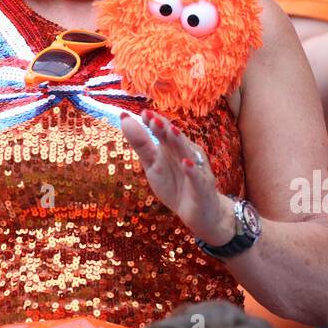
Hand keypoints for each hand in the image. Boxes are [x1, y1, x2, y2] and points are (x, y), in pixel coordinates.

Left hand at [120, 109, 235, 245]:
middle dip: (164, 128)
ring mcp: (197, 170)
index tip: (142, 112)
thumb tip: (124, 118)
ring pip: (188, 154)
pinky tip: (185, 163)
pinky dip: (192, 171)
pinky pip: (198, 178)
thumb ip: (141, 143)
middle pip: (175, 139)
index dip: (153, 122)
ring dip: (179, 142)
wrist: (200, 215)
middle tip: (151, 117)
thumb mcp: (153, 165)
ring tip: (170, 130)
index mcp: (174, 148)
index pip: (163, 131)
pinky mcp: (203, 188)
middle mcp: (187, 154)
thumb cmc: (175, 185)